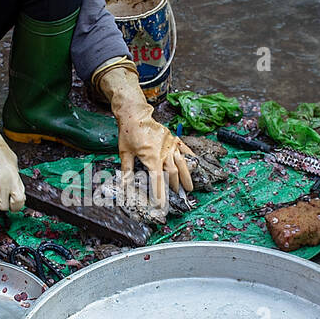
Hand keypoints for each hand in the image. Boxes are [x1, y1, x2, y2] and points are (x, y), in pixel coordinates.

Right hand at [0, 85, 24, 211]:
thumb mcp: (13, 164)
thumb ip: (14, 179)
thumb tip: (15, 189)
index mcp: (13, 180)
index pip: (18, 203)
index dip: (16, 205)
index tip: (14, 204)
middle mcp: (1, 186)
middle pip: (2, 206)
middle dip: (1, 201)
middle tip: (0, 193)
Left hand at [96, 64, 193, 207]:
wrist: (136, 114)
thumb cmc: (129, 133)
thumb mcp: (124, 153)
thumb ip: (127, 170)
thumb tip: (125, 186)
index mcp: (151, 156)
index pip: (157, 179)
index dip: (160, 193)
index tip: (161, 204)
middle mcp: (163, 151)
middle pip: (172, 173)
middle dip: (175, 187)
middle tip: (177, 197)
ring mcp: (170, 144)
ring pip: (181, 163)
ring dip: (186, 177)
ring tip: (190, 188)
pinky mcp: (173, 138)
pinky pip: (184, 149)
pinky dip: (190, 158)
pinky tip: (195, 164)